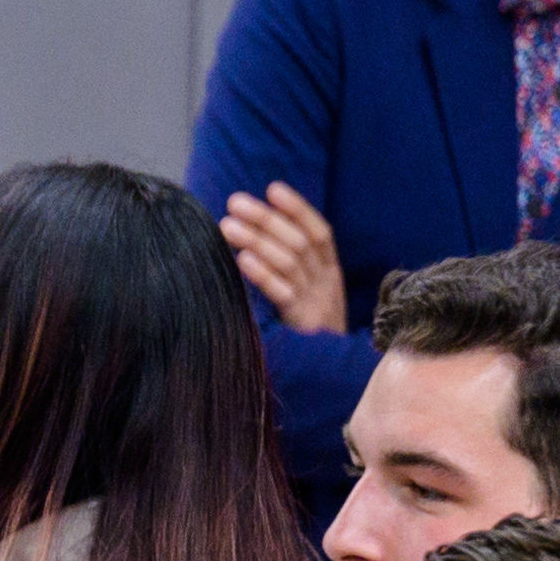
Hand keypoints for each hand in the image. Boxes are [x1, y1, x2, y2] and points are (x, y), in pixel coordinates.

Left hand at [218, 180, 345, 336]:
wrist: (332, 372)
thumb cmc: (311, 329)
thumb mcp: (309, 293)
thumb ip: (292, 265)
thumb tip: (254, 235)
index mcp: (330, 272)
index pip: (319, 232)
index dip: (298, 209)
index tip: (273, 188)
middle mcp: (326, 282)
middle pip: (298, 242)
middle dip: (266, 219)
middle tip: (235, 202)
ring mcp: (316, 301)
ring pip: (288, 262)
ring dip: (256, 240)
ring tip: (227, 225)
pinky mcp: (303, 322)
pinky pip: (282, 293)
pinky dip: (262, 274)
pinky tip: (242, 259)